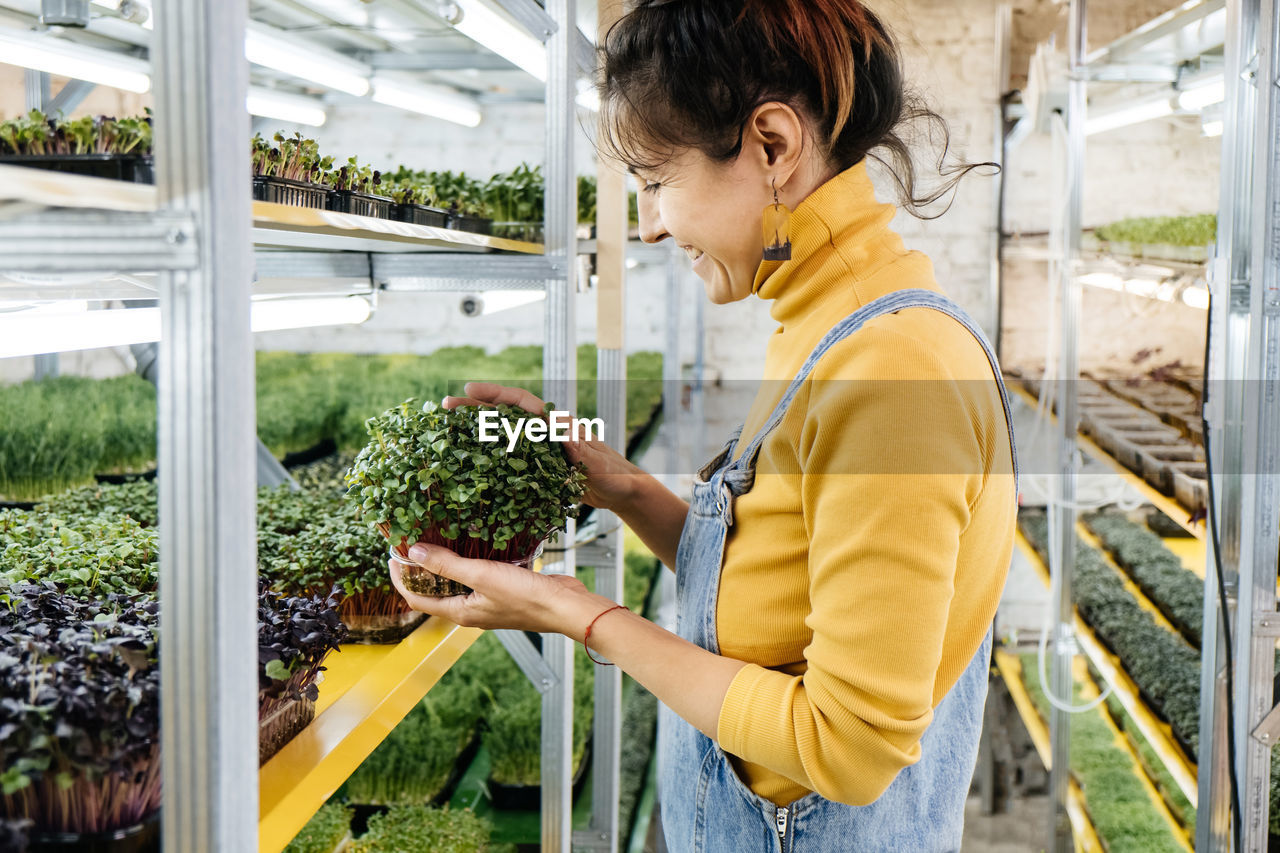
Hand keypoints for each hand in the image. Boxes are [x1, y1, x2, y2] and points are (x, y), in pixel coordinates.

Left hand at [389, 542, 596, 636]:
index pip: (417, 600)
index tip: (392, 557)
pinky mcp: (504, 592)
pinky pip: (479, 576)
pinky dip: (471, 562)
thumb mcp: (481, 576)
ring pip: (458, 582)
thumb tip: (414, 552)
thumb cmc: (525, 598)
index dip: (401, 579)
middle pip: (436, 591)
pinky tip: (475, 544)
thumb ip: (447, 565)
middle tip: (413, 542)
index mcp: (460, 612)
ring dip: (447, 564)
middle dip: (422, 569)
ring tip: (439, 539)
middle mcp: (471, 610)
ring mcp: (488, 602)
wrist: (565, 606)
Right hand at [443, 381, 647, 512]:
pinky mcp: (538, 467)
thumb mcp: (601, 467)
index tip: (471, 390)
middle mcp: (546, 433)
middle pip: (507, 414)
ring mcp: (540, 450)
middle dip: (477, 407)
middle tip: (446, 405)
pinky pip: (509, 456)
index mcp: (559, 425)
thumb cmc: (616, 477)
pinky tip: (469, 460)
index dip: (497, 395)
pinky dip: (489, 455)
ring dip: (478, 429)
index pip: (524, 403)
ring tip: (448, 428)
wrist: (623, 491)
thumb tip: (564, 433)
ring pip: (504, 433)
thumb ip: (585, 453)